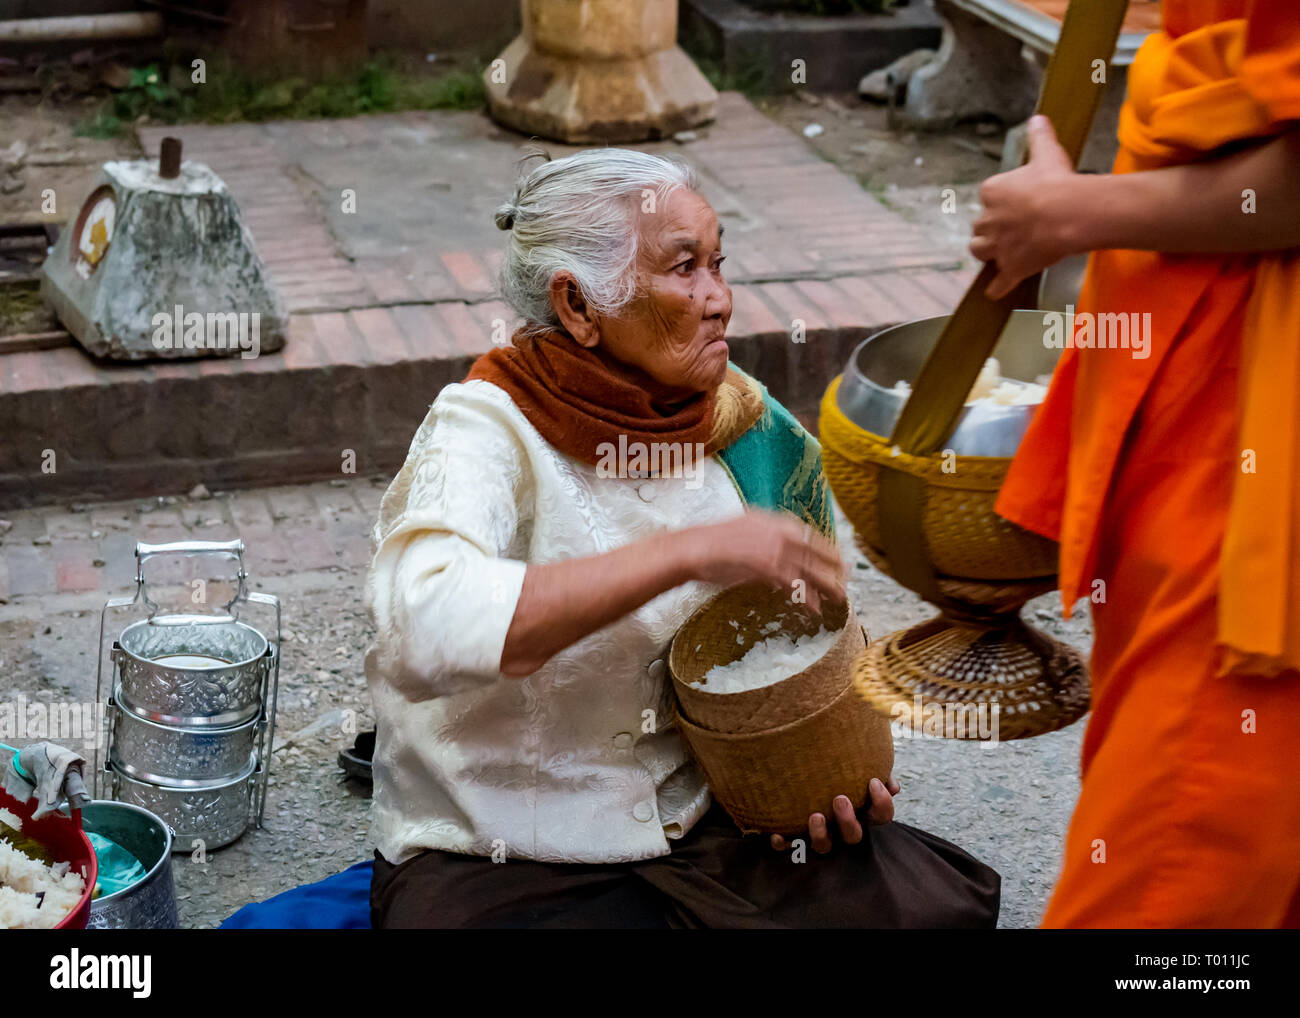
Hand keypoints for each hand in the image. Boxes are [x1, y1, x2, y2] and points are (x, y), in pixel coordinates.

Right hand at [683, 509, 845, 614]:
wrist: (694, 548)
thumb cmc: (713, 543)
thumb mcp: (745, 528)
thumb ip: (767, 536)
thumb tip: (780, 550)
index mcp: (775, 520)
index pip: (809, 535)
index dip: (825, 550)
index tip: (836, 560)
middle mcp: (780, 532)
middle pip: (817, 552)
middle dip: (835, 567)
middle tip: (846, 579)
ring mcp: (776, 550)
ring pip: (812, 570)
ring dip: (827, 585)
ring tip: (838, 597)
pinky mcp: (769, 568)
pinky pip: (796, 586)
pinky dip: (807, 599)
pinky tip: (814, 609)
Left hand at [769, 777, 900, 853]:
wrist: (802, 773)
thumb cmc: (838, 768)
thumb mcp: (859, 764)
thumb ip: (875, 768)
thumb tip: (892, 785)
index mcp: (862, 812)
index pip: (882, 816)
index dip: (881, 803)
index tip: (872, 782)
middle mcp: (842, 828)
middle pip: (853, 836)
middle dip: (848, 821)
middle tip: (839, 799)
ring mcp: (821, 834)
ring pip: (825, 847)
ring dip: (821, 835)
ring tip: (816, 816)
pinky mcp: (795, 837)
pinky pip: (789, 847)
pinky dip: (784, 843)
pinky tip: (776, 835)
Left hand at [970, 115, 1082, 299]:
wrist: (1068, 214)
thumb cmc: (1057, 182)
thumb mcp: (1047, 153)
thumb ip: (1039, 137)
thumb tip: (1037, 118)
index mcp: (992, 192)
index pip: (987, 196)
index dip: (999, 200)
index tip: (1012, 201)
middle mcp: (988, 221)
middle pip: (980, 226)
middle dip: (990, 227)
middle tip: (1007, 227)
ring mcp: (998, 247)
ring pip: (980, 251)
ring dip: (986, 252)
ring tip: (997, 253)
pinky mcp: (1011, 268)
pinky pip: (998, 282)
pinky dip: (997, 287)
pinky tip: (995, 292)